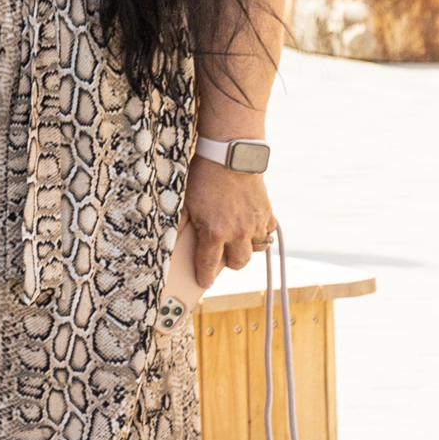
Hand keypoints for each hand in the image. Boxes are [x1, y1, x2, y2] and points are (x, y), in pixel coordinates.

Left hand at [179, 154, 275, 286]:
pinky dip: (261, 234)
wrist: (230, 156)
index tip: (203, 283)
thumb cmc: (204, 178)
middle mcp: (238, 233)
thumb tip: (170, 243)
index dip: (204, 276)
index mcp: (214, 233)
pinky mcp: (267, 214)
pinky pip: (268, 233)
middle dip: (229, 264)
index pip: (208, 265)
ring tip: (237, 241)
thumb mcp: (185, 202)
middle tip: (222, 256)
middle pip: (238, 263)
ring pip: (256, 250)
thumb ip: (180, 225)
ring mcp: (255, 224)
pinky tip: (251, 228)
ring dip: (246, 249)